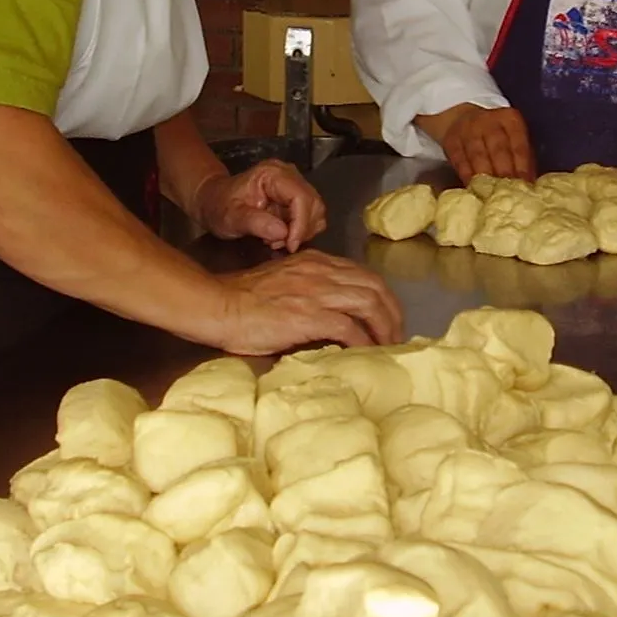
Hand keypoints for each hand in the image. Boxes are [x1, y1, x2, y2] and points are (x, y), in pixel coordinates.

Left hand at [191, 160, 325, 250]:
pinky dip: (300, 231)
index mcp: (272, 174)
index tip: (290, 245)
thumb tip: (282, 233)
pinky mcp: (295, 197)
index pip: (300, 197)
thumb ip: (255, 223)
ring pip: (316, 211)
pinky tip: (280, 236)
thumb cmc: (218, 206)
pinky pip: (310, 216)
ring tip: (276, 240)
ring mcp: (294, 185)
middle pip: (313, 204)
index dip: (301, 223)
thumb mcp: (230, 217)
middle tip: (280, 245)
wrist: (214, 201)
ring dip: (301, 231)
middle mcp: (288, 175)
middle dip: (301, 229)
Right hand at [213, 249, 404, 354]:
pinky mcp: (309, 314)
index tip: (387, 317)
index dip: (382, 297)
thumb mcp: (284, 283)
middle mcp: (321, 272)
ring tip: (389, 346)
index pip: (362, 274)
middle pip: (375, 286)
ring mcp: (317, 292)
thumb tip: (330, 315)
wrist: (219, 305)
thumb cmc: (243, 301)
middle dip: (393, 312)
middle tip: (397, 335)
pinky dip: (364, 341)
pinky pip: (350, 327)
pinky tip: (367, 353)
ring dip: (385, 327)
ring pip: (369, 302)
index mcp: (316, 263)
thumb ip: (310, 291)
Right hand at [419, 104, 534, 183]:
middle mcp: (489, 121)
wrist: (462, 119)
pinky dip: (467, 176)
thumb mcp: (513, 138)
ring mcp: (468, 130)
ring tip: (492, 195)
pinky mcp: (452, 141)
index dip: (523, 165)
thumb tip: (530, 184)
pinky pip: (460, 161)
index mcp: (510, 120)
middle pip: (498, 149)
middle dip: (504, 172)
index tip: (526, 184)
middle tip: (509, 193)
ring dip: (486, 176)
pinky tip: (473, 189)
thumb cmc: (496, 136)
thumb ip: (523, 158)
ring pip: (478, 155)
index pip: (518, 144)